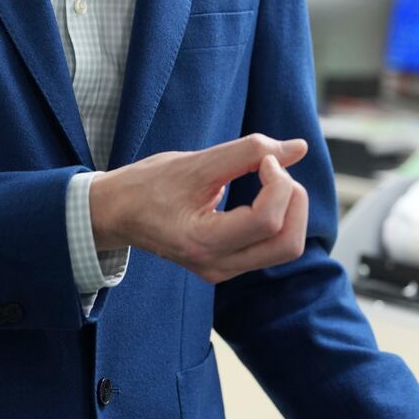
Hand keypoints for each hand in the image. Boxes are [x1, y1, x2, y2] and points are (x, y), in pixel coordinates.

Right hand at [90, 134, 308, 283]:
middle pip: (287, 243)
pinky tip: (263, 192)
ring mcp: (224, 270)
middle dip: (293, 199)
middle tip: (275, 167)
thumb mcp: (193, 162)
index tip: (264, 156)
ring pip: (285, 247)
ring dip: (291, 208)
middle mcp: (216, 265)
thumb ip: (247, 152)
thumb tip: (300, 148)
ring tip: (271, 178)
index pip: (266, 221)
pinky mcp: (228, 265)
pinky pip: (271, 246)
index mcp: (202, 242)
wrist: (117, 213)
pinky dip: (279, 216)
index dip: (278, 183)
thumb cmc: (148, 185)